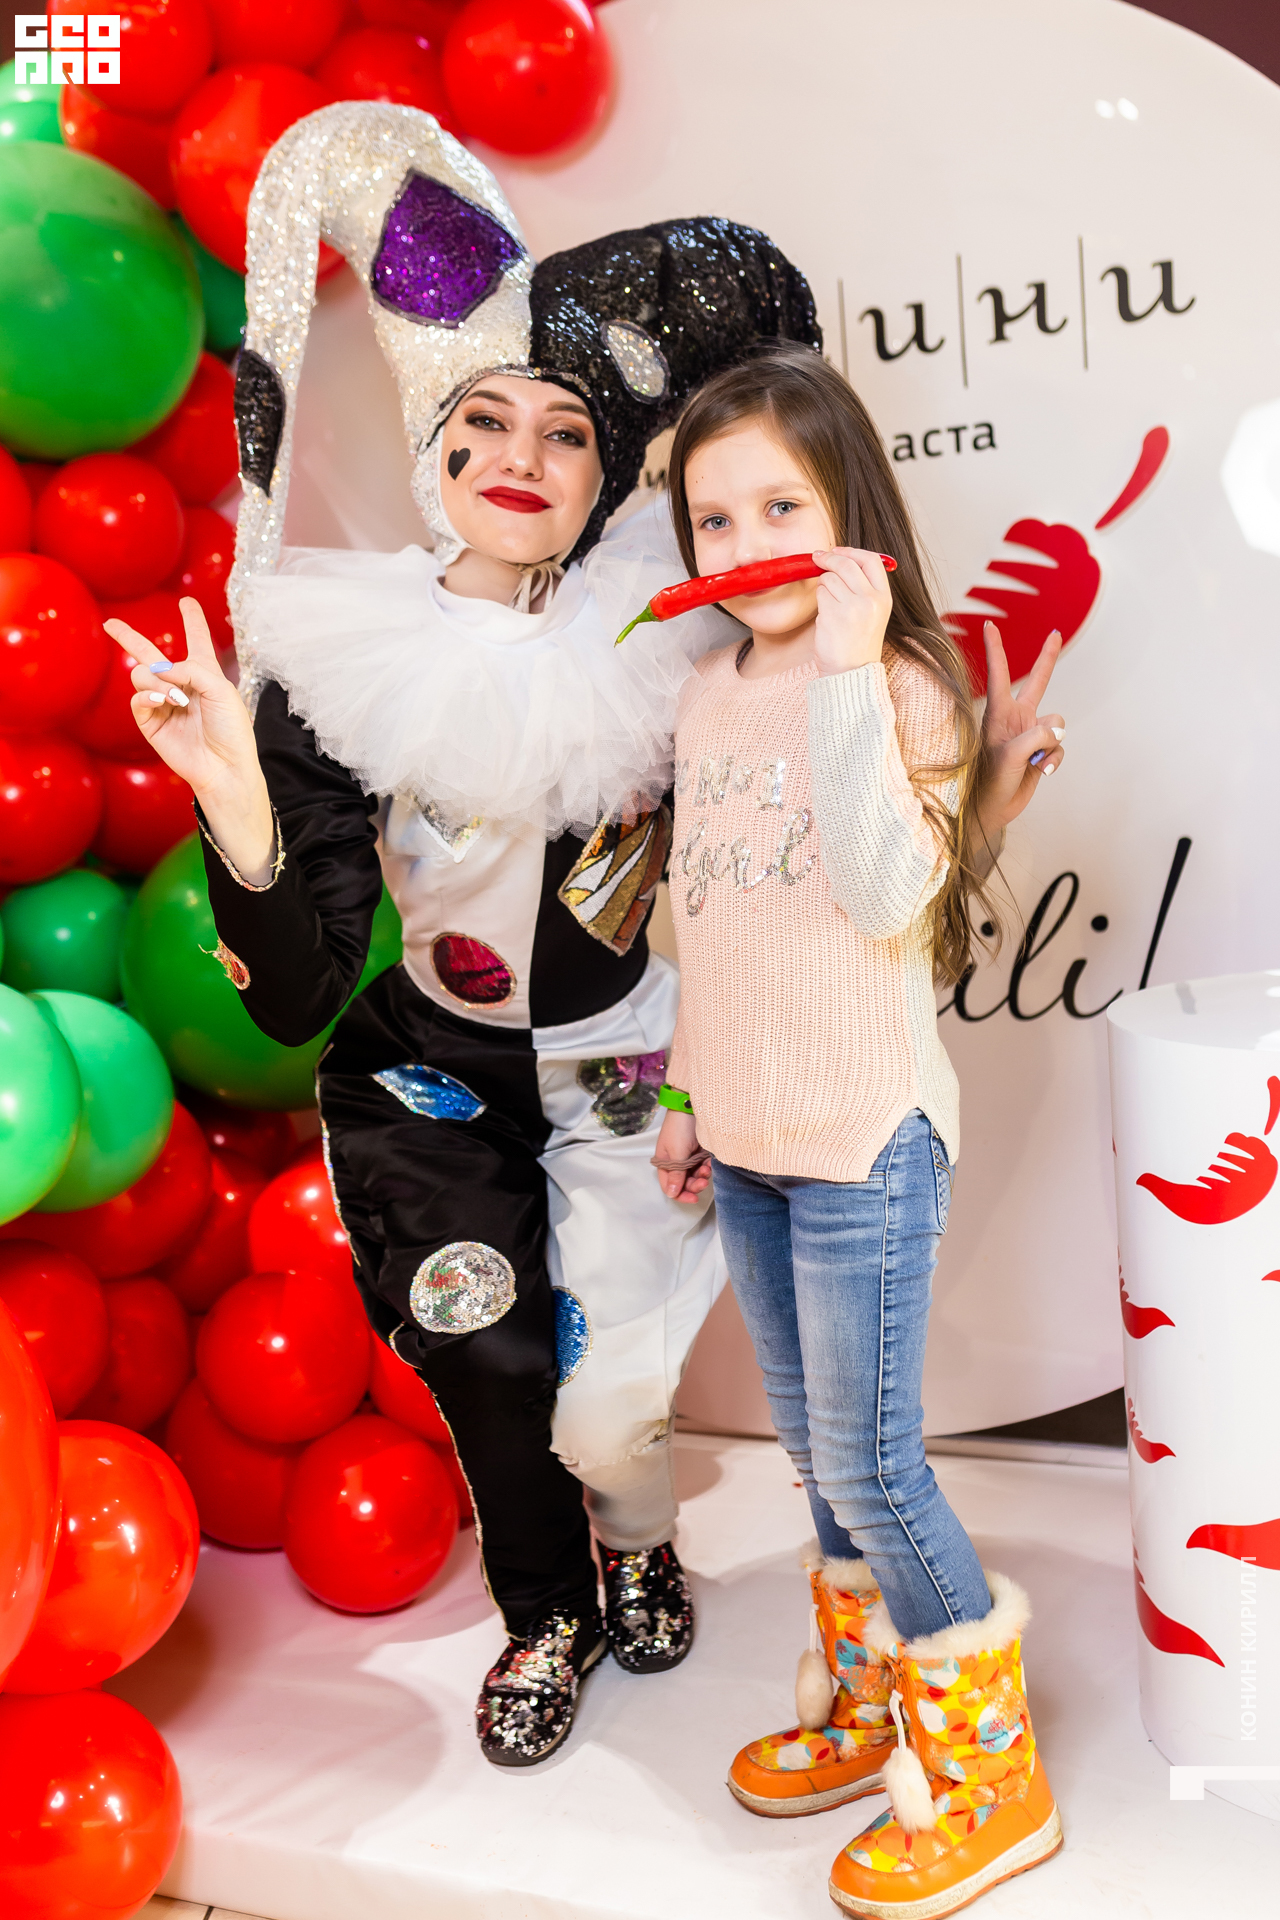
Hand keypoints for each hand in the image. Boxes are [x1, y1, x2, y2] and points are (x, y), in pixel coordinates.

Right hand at [104, 597, 275, 883]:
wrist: (224, 766)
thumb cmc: (231, 729)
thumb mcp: (221, 690)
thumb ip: (191, 670)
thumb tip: (158, 669)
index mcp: (205, 674)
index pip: (197, 642)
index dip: (193, 621)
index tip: (187, 602)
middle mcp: (182, 686)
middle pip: (152, 656)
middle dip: (130, 638)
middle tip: (111, 623)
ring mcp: (164, 704)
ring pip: (142, 675)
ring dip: (156, 680)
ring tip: (175, 697)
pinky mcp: (151, 722)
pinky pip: (138, 699)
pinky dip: (149, 696)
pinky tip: (163, 701)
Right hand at [654, 1110, 710, 1204]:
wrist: (692, 1106)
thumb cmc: (680, 1128)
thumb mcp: (677, 1153)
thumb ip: (676, 1175)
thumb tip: (671, 1194)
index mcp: (665, 1163)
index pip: (670, 1187)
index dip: (681, 1195)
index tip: (694, 1198)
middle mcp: (676, 1163)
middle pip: (684, 1183)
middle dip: (694, 1185)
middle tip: (704, 1181)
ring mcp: (689, 1157)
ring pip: (696, 1176)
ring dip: (702, 1176)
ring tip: (707, 1169)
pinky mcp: (700, 1152)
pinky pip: (703, 1166)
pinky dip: (707, 1167)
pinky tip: (710, 1163)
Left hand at [812, 548, 892, 675]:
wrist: (852, 674)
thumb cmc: (858, 646)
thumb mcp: (874, 614)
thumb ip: (865, 588)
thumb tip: (843, 559)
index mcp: (884, 598)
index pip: (871, 560)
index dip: (851, 551)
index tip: (837, 550)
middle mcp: (871, 600)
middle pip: (847, 564)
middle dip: (829, 558)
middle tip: (817, 558)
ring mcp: (852, 607)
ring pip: (829, 579)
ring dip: (823, 586)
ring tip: (829, 606)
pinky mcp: (833, 615)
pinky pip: (820, 594)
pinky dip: (819, 602)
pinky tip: (826, 618)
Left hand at [975, 620, 1065, 843]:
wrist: (991, 810)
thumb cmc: (989, 781)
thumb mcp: (1012, 754)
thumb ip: (1038, 736)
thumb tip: (1058, 731)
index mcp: (999, 713)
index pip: (1000, 674)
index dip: (996, 648)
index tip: (989, 625)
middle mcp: (1016, 719)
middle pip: (1037, 682)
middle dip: (1047, 659)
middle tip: (1056, 634)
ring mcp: (1029, 735)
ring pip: (1057, 726)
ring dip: (1049, 746)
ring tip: (1032, 763)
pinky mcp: (1040, 752)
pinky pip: (1059, 748)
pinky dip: (1053, 761)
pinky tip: (1040, 772)